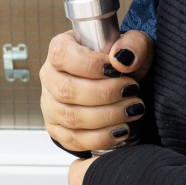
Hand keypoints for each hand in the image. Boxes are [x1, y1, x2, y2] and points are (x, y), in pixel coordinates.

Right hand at [39, 28, 152, 154]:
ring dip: (107, 116)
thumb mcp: (135, 45)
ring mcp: (50, 105)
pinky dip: (100, 138)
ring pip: (70, 117)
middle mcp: (50, 77)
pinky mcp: (58, 129)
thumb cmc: (122, 63)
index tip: (116, 70)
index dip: (90, 65)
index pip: (62, 55)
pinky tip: (121, 130)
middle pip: (66, 90)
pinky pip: (73, 140)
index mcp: (61, 49)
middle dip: (105, 94)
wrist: (122, 86)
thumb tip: (121, 59)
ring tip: (132, 109)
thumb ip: (133, 44)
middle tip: (132, 91)